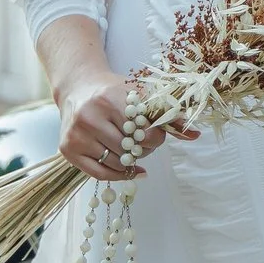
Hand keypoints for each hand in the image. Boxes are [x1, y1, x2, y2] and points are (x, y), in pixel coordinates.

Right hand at [54, 70, 197, 181]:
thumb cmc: (113, 91)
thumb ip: (168, 115)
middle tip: (144, 143)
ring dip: (131, 161)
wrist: (78, 87)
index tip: (157, 134)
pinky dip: (118, 175)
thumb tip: (196, 134)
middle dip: (144, 149)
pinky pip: (99, 173)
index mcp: (109, 99)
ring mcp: (76, 135)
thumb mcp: (139, 95)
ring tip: (133, 150)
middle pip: (129, 149)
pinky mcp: (68, 149)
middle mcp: (89, 117)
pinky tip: (129, 170)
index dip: (156, 137)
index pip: (142, 131)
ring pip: (116, 162)